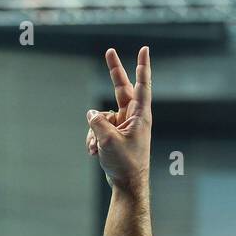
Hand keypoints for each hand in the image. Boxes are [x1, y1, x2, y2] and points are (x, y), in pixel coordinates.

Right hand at [86, 46, 151, 192]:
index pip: (141, 86)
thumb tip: (91, 114)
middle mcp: (133, 117)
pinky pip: (98, 129)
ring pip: (102, 117)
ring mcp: (123, 125)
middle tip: (109, 51)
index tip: (144, 50)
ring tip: (95, 147)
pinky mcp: (114, 134)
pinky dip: (93, 139)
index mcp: (139, 116)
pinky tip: (94, 152)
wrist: (127, 184)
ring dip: (94, 132)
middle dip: (113, 72)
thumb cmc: (125, 163)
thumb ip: (98, 123)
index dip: (142, 67)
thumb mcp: (108, 141)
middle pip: (121, 88)